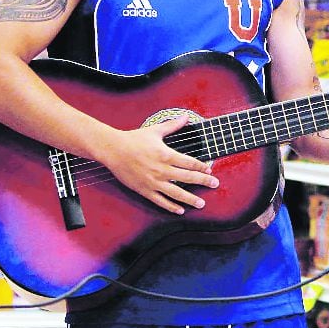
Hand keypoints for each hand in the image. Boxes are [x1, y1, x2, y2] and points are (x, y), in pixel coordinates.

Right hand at [99, 116, 218, 213]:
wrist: (113, 149)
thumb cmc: (134, 139)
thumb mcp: (155, 131)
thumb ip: (172, 125)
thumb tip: (186, 117)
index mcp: (166, 155)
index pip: (189, 162)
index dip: (201, 167)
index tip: (209, 170)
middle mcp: (162, 170)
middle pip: (187, 178)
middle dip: (203, 182)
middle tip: (215, 185)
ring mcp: (153, 182)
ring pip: (176, 193)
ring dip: (190, 199)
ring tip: (201, 204)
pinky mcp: (144, 190)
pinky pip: (160, 201)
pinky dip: (171, 206)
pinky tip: (180, 210)